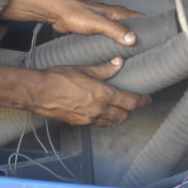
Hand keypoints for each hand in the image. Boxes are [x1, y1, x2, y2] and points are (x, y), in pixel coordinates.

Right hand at [0, 58, 149, 126]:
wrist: (40, 93)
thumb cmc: (60, 78)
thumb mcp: (84, 69)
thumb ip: (104, 69)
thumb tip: (119, 63)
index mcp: (103, 95)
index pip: (130, 102)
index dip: (141, 101)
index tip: (147, 99)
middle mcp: (99, 110)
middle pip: (123, 115)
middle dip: (130, 110)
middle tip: (133, 103)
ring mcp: (89, 119)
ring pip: (111, 122)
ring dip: (117, 116)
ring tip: (118, 108)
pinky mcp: (79, 123)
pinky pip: (97, 124)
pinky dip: (103, 119)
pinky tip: (100, 112)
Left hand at [1, 0, 140, 46]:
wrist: (57, 13)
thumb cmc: (74, 13)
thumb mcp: (98, 23)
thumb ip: (115, 31)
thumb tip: (132, 39)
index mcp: (117, 13)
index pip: (140, 18)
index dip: (151, 26)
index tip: (160, 36)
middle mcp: (112, 17)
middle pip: (132, 27)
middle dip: (141, 37)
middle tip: (151, 51)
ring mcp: (104, 24)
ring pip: (121, 33)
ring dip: (127, 42)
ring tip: (136, 56)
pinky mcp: (95, 31)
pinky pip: (110, 39)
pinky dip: (115, 45)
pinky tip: (115, 54)